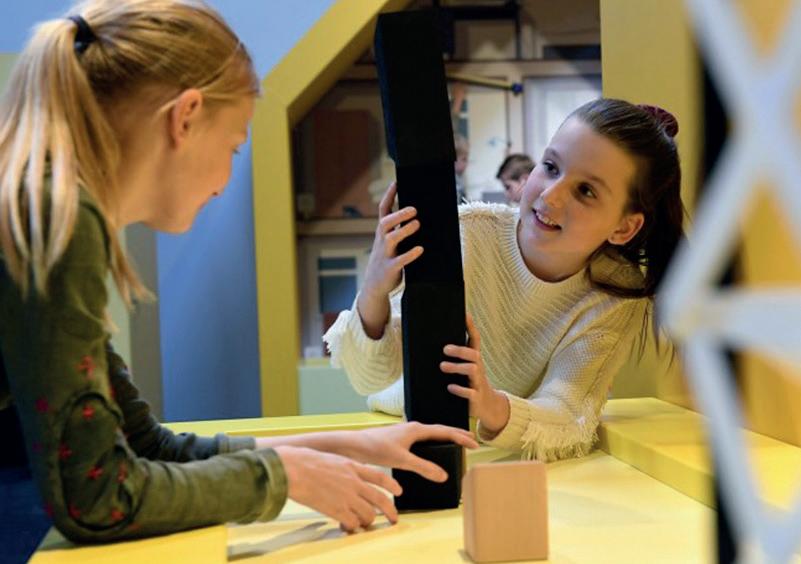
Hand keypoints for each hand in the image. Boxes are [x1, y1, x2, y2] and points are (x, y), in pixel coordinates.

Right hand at [273, 445, 401, 532]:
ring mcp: (346, 496)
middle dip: (390, 511)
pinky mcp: (336, 509)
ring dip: (367, 521)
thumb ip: (343, 468)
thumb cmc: (304, 461)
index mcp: (352, 466)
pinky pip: (352, 523)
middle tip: (393, 519)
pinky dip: (351, 527)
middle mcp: (354, 482)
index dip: (392, 485)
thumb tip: (345, 473)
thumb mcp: (331, 458)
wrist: (292, 468)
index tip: (398, 491)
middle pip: (381, 499)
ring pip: (369, 514)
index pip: (380, 476)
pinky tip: (345, 527)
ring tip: (362, 524)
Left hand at [345, 422, 478, 480]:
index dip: (461, 437)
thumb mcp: (402, 460)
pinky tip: (430, 453)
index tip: (475, 443)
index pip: (446, 432)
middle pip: (441, 430)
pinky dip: (432, 445)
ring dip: (445, 439)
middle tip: (472, 440)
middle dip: (457, 435)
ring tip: (455, 445)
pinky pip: (422, 441)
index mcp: (417, 429)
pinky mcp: (399, 440)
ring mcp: (406, 433)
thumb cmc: (376, 448)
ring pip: (431, 435)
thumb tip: (443, 476)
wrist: (354, 445)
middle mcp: (413, 428)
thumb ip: (423, 468)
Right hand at [357, 182, 423, 337]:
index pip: (383, 210)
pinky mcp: (390, 269)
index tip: (396, 182)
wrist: (374, 286)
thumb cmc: (387, 259)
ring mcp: (385, 255)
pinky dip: (410, 254)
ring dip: (404, 231)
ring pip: (391, 239)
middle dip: (399, 214)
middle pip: (386, 222)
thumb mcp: (390, 243)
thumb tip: (416, 213)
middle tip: (414, 209)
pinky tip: (420, 249)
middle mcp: (382, 241)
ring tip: (417, 224)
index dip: (389, 196)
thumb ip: (400, 229)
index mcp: (383, 232)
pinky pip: (400, 261)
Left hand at [440, 314, 509, 433]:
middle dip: (460, 350)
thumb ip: (456, 357)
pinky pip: (471, 393)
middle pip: (474, 354)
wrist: (487, 406)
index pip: (475, 340)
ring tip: (443, 367)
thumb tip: (437, 342)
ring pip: (473, 370)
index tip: (465, 315)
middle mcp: (478, 369)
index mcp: (475, 360)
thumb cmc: (471, 383)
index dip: (471, 327)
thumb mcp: (466, 369)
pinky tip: (450, 387)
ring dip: (457, 367)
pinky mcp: (477, 398)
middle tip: (445, 349)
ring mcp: (479, 383)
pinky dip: (460, 389)